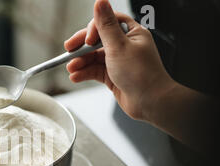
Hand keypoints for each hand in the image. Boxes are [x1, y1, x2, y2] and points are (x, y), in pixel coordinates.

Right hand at [64, 0, 175, 121]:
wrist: (150, 102)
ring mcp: (118, 61)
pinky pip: (95, 71)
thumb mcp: (119, 46)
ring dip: (80, 62)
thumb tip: (100, 2)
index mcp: (131, 33)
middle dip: (81, 47)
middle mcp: (125, 46)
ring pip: (94, 57)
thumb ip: (105, 25)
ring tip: (71, 69)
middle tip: (68, 51)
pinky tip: (76, 76)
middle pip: (97, 40)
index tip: (86, 40)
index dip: (93, 29)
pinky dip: (84, 73)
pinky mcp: (113, 76)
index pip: (107, 23)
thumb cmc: (141, 74)